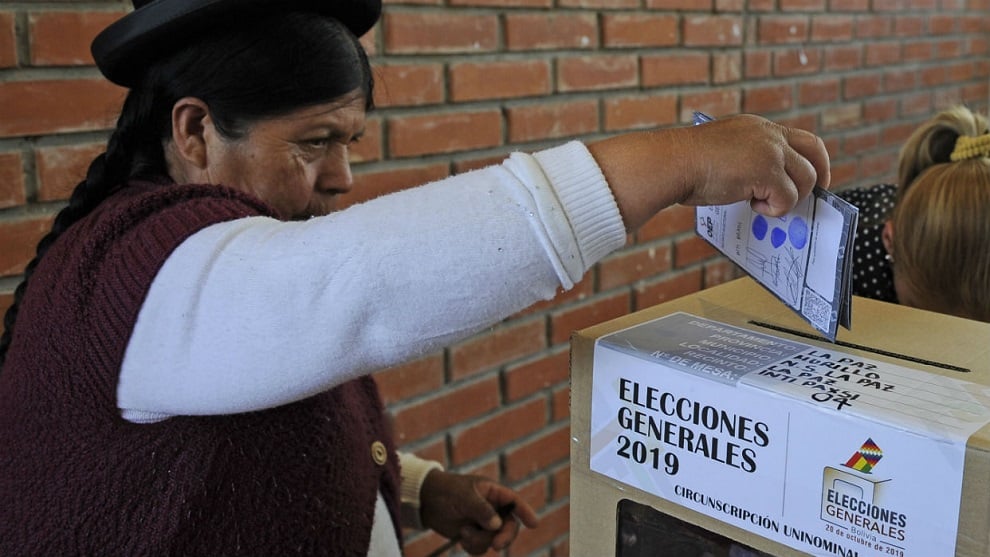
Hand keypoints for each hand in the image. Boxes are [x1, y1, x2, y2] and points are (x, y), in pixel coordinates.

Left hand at [419, 469, 539, 554]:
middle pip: (509, 527)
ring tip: (464, 532)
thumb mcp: (463, 495)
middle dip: (504, 537)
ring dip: (480, 540)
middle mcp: (493, 509)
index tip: (533, 524)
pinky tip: (461, 537)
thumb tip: (496, 525)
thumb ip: (480, 508)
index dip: (525, 512)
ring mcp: (485, 524)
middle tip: (496, 546)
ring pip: (494, 540)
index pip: (514, 502)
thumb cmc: (447, 491)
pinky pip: (481, 548)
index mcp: (494, 493)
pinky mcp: (475, 536)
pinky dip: (473, 546)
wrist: (427, 502)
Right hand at [678, 113, 830, 214]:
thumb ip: (748, 159)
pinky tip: (751, 205)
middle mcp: (769, 135)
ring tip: (760, 203)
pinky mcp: (767, 171)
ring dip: (788, 198)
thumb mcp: (724, 152)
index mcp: (758, 128)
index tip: (808, 178)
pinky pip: (788, 198)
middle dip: (819, 177)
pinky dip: (773, 209)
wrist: (672, 162)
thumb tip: (763, 185)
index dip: (810, 161)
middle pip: (815, 152)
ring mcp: (770, 151)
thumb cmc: (686, 163)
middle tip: (810, 197)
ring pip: (805, 180)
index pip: (800, 139)